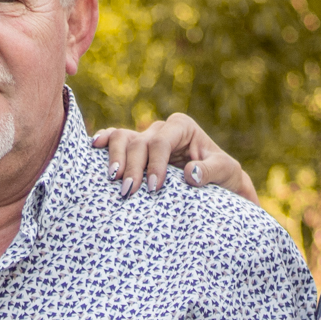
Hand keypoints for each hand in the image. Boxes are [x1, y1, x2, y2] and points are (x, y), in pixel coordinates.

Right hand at [93, 113, 258, 203]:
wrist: (216, 181)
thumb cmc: (222, 175)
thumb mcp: (226, 171)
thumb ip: (210, 171)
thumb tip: (191, 174)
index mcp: (182, 127)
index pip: (161, 141)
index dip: (155, 163)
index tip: (155, 188)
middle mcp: (161, 128)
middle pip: (139, 142)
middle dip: (132, 166)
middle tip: (129, 192)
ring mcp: (146, 137)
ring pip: (123, 137)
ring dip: (115, 157)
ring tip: (113, 179)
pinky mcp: (136, 149)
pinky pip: (116, 139)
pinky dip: (105, 141)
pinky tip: (94, 146)